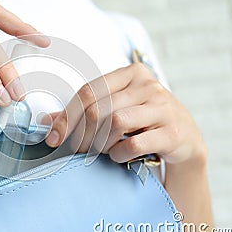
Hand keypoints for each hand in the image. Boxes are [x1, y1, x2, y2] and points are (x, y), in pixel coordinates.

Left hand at [45, 62, 206, 164]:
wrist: (184, 139)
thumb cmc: (143, 122)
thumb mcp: (115, 110)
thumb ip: (83, 113)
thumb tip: (46, 122)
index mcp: (130, 74)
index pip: (88, 91)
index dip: (66, 117)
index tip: (53, 138)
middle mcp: (148, 85)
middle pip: (98, 109)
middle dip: (80, 134)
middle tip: (76, 150)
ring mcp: (163, 106)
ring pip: (115, 123)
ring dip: (100, 144)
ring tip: (101, 151)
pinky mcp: (173, 131)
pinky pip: (134, 144)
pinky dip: (119, 154)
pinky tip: (119, 157)